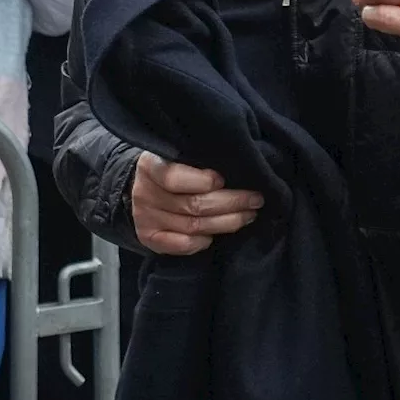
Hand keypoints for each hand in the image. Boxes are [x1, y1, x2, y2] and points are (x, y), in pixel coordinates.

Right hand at [131, 151, 263, 255]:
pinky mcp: (149, 238)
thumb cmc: (172, 166)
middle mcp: (143, 193)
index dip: (202, 181)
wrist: (144, 186)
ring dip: (226, 223)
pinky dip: (202, 242)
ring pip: (193, 227)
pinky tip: (217, 235)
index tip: (224, 179)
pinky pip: (181, 245)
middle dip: (231, 203)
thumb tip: (238, 166)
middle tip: (255, 200)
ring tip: (248, 216)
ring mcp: (145, 218)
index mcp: (150, 166)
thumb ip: (198, 159)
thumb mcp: (178, 154)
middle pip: (193, 204)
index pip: (174, 178)